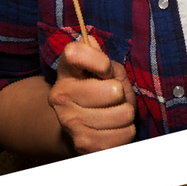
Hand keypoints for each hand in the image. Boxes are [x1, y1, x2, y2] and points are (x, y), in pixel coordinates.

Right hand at [48, 33, 137, 151]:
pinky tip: (113, 130)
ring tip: (114, 114)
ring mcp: (70, 122)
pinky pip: (124, 134)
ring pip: (123, 114)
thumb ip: (99, 57)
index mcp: (65, 72)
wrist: (81, 130)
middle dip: (122, 95)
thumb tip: (91, 41)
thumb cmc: (99, 94)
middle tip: (114, 99)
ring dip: (126, 115)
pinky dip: (126, 132)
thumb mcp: (102, 72)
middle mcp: (60, 97)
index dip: (100, 61)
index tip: (106, 70)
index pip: (75, 53)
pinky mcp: (83, 145)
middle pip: (114, 90)